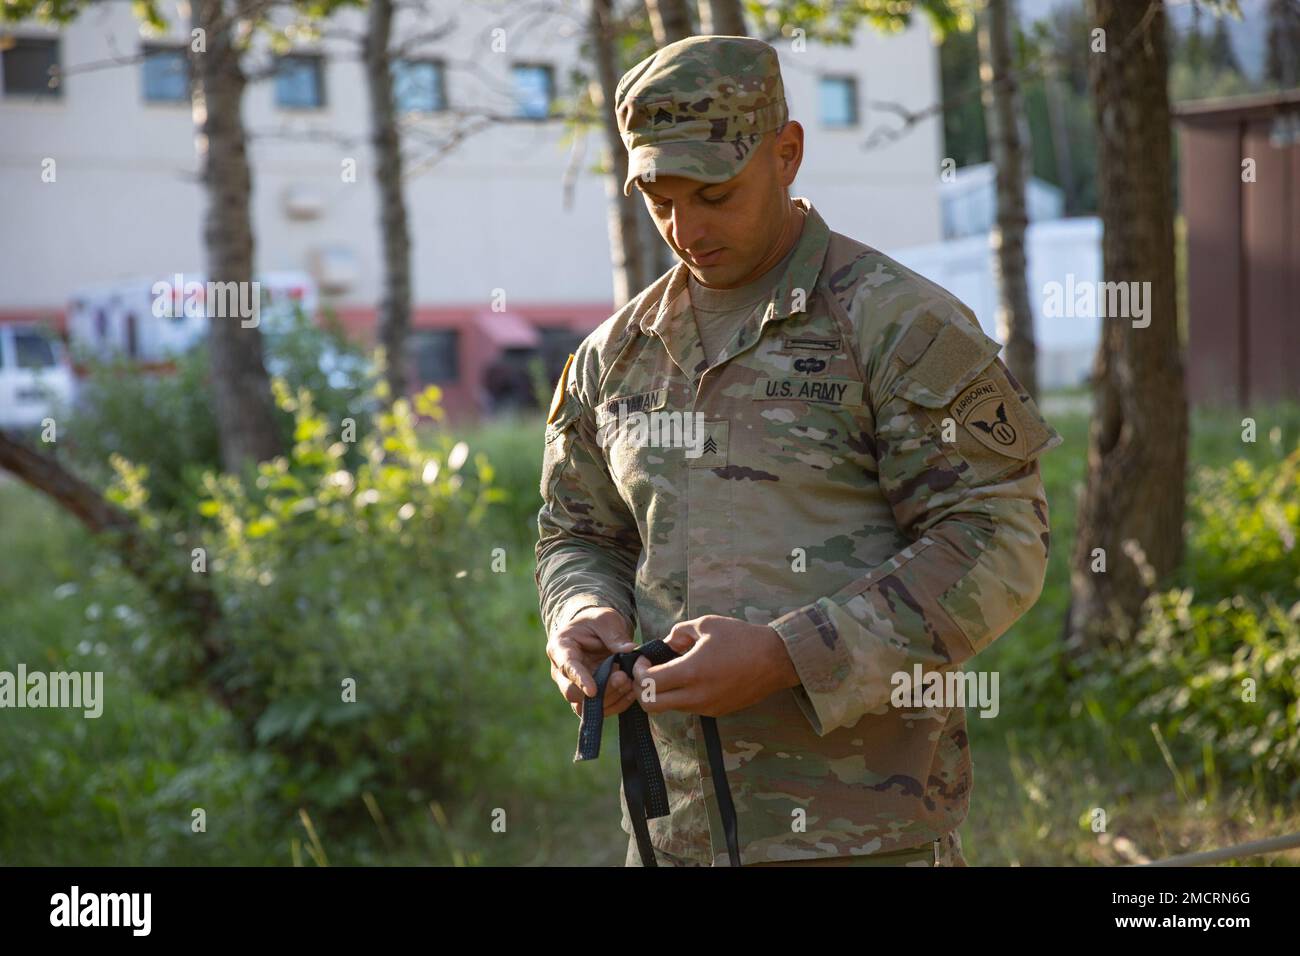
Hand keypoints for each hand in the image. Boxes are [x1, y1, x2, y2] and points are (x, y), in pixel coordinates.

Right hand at [546, 606, 638, 720]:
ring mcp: (573, 686)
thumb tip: (631, 650)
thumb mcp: (606, 619)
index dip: (579, 680)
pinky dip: (616, 704)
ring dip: (609, 699)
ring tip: (629, 682)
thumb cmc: (596, 622)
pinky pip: (599, 709)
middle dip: (600, 690)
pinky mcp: (587, 697)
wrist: (596, 632)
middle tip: (623, 677)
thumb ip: (615, 635)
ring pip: (585, 706)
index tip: (593, 690)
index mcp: (560, 647)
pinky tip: (631, 691)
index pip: (566, 667)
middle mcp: (561, 671)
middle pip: (572, 693)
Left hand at [632, 615, 800, 718]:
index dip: (638, 671)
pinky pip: (688, 708)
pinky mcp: (716, 712)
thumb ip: (679, 633)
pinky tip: (693, 678)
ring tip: (673, 671)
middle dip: (642, 690)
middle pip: (650, 706)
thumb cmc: (741, 638)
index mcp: (690, 672)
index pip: (647, 683)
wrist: (775, 660)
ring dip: (663, 693)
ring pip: (669, 707)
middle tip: (648, 672)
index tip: (644, 659)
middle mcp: (695, 696)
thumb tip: (666, 644)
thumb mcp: (706, 624)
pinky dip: (681, 696)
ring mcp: (706, 707)